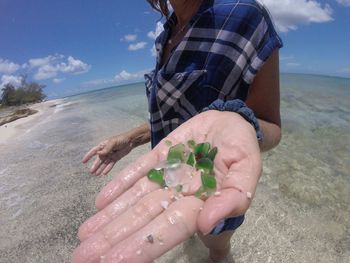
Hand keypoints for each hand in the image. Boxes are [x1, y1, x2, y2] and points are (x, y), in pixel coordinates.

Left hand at [73, 110, 261, 262]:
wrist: (231, 121)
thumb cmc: (242, 147)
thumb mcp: (248, 169)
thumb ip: (233, 198)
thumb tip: (206, 223)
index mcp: (201, 202)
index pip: (169, 229)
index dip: (143, 246)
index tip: (112, 262)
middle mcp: (178, 193)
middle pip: (143, 218)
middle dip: (114, 238)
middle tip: (83, 257)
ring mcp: (166, 175)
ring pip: (135, 199)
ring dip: (110, 217)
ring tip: (85, 235)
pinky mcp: (159, 155)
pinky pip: (138, 171)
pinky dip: (120, 185)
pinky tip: (101, 202)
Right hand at [82, 133, 132, 175]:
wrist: (131, 141)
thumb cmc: (121, 139)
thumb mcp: (113, 142)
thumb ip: (106, 149)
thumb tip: (98, 153)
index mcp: (103, 145)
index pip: (94, 151)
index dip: (88, 156)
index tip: (83, 162)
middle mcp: (106, 151)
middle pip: (99, 159)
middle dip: (95, 165)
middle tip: (91, 172)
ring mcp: (110, 155)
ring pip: (104, 163)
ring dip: (100, 168)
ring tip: (96, 174)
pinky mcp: (116, 158)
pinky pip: (110, 164)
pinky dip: (107, 169)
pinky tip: (104, 173)